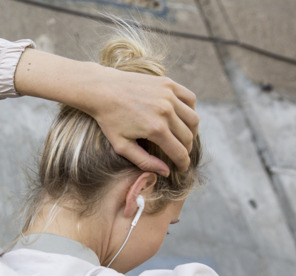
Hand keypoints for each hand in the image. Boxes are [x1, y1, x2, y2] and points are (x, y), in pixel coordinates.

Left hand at [15, 48, 198, 175]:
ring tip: (184, 138)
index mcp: (156, 129)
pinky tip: (182, 118)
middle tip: (180, 154)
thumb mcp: (121, 146)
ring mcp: (169, 95)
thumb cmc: (109, 119)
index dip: (183, 163)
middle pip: (188, 137)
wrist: (102, 89)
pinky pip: (190, 99)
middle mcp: (166, 111)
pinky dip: (191, 110)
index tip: (181, 168)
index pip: (179, 152)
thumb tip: (166, 172)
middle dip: (187, 150)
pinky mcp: (168, 83)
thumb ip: (144, 161)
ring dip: (192, 132)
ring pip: (193, 119)